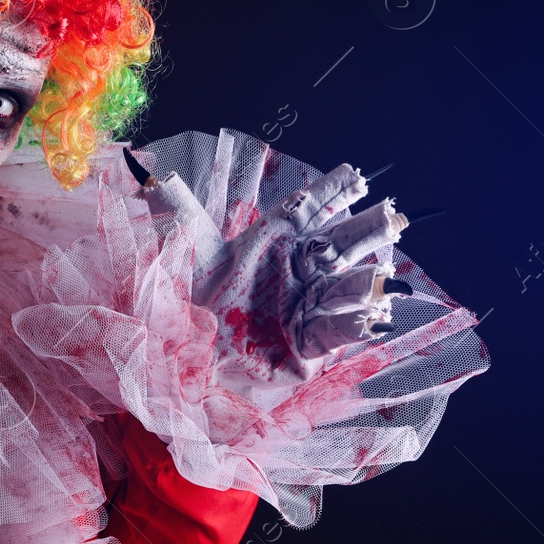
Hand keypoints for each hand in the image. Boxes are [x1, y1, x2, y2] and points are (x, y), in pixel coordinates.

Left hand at [125, 149, 411, 387]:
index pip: (309, 209)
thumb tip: (152, 173)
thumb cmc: (189, 308)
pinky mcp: (310, 346)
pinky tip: (373, 314)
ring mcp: (308, 306)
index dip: (333, 191)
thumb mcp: (187, 257)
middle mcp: (297, 271)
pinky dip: (354, 322)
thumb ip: (177, 214)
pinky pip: (337, 330)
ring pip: (345, 286)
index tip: (358, 174)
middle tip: (392, 215)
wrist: (187, 369)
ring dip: (363, 279)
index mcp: (274, 243)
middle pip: (340, 244)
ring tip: (381, 271)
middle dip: (365, 230)